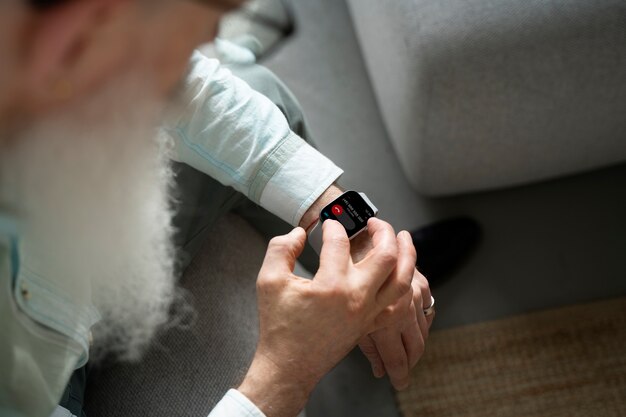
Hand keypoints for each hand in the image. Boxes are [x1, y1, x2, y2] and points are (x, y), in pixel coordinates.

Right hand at [238, 218, 411, 416]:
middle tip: (373, 221)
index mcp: (331, 286)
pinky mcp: (371, 324)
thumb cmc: (279, 326)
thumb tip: (299, 233)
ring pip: (403, 280)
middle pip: (386, 255)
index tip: (327, 223)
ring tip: (403, 237)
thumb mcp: (269, 281)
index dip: (332, 226)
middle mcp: (357, 298)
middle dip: (383, 231)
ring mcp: (368, 313)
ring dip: (407, 255)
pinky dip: (405, 284)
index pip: (339, 242)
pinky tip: (402, 273)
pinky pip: (399, 303)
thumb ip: (281, 249)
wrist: (288, 366)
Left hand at [353, 231, 433, 389]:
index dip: (399, 373)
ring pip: (423, 327)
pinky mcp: (419, 282)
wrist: (357, 235)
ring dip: (417, 341)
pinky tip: (417, 325)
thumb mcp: (347, 307)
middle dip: (409, 361)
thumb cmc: (344, 268)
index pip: (397, 357)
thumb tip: (378, 367)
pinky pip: (427, 306)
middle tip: (402, 374)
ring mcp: (414, 294)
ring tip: (409, 355)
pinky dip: (423, 319)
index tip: (397, 382)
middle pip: (415, 345)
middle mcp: (404, 307)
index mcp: (386, 317)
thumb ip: (367, 342)